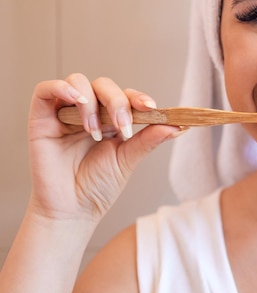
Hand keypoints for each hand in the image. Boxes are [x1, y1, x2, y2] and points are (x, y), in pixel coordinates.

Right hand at [27, 73, 182, 222]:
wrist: (72, 210)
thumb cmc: (98, 186)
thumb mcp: (128, 160)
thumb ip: (149, 139)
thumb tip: (178, 125)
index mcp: (111, 120)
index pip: (126, 96)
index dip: (138, 97)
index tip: (152, 107)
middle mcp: (89, 112)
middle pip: (104, 85)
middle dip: (117, 102)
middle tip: (123, 127)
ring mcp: (65, 113)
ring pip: (78, 82)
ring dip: (92, 103)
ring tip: (95, 132)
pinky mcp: (42, 117)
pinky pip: (46, 89)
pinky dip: (61, 88)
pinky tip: (76, 102)